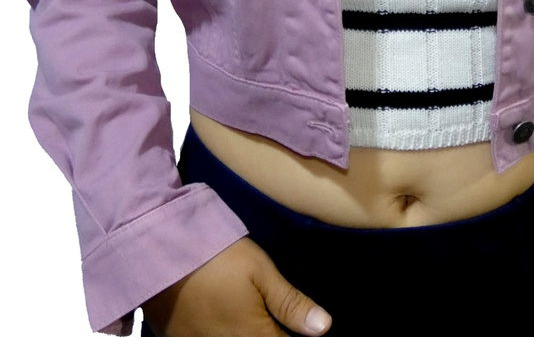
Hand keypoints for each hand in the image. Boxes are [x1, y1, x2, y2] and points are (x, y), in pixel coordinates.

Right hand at [142, 237, 331, 336]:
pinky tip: (225, 320)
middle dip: (271, 333)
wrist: (161, 252)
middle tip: (269, 316)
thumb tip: (324, 327)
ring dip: (249, 334)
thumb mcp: (260, 271)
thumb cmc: (217, 257)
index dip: (297, 336)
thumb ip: (291, 303)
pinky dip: (222, 335)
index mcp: (254, 336)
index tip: (297, 326)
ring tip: (248, 317)